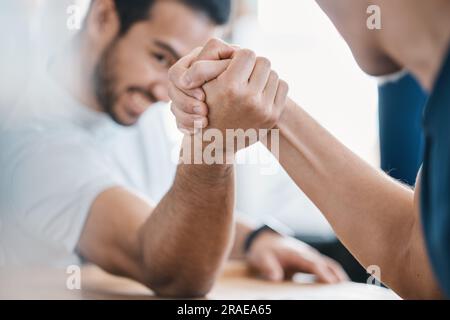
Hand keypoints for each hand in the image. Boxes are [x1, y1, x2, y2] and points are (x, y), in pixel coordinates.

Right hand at [168, 39, 288, 148]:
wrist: (215, 141)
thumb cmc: (206, 106)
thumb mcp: (203, 84)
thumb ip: (215, 63)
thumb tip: (236, 49)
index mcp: (230, 87)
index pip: (248, 53)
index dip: (240, 57)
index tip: (234, 66)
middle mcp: (249, 99)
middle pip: (264, 62)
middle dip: (253, 65)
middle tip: (244, 74)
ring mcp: (263, 109)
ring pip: (274, 74)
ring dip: (263, 76)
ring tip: (250, 84)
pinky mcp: (273, 116)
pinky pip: (282, 87)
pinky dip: (272, 86)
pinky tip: (259, 93)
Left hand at [246, 232, 348, 283]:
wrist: (263, 241)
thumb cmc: (263, 251)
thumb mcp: (261, 258)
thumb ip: (268, 267)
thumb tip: (276, 277)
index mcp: (296, 253)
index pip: (313, 263)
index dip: (323, 273)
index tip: (332, 283)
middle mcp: (307, 254)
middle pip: (327, 263)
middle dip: (338, 275)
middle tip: (347, 289)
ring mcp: (310, 257)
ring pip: (330, 266)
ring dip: (339, 276)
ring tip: (347, 291)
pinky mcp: (311, 262)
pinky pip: (326, 269)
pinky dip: (335, 276)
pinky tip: (339, 288)